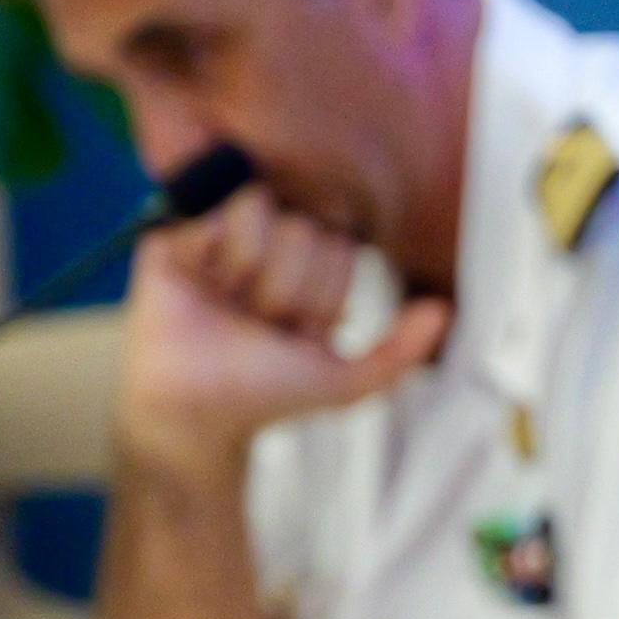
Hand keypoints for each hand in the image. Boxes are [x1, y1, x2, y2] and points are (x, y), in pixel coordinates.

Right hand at [113, 187, 450, 461]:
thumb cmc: (264, 394)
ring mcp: (224, 232)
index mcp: (312, 267)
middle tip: (256, 321)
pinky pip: (210, 211)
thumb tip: (443, 310)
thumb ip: (399, 351)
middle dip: (285, 288)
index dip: (322, 295)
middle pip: (304, 228)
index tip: (296, 330)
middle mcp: (271, 242)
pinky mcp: (175, 231)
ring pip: (260, 208)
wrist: (191, 410)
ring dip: (248, 270)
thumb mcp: (346, 382)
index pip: (342, 246)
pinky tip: (195, 280)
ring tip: (226, 301)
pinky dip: (207, 253)